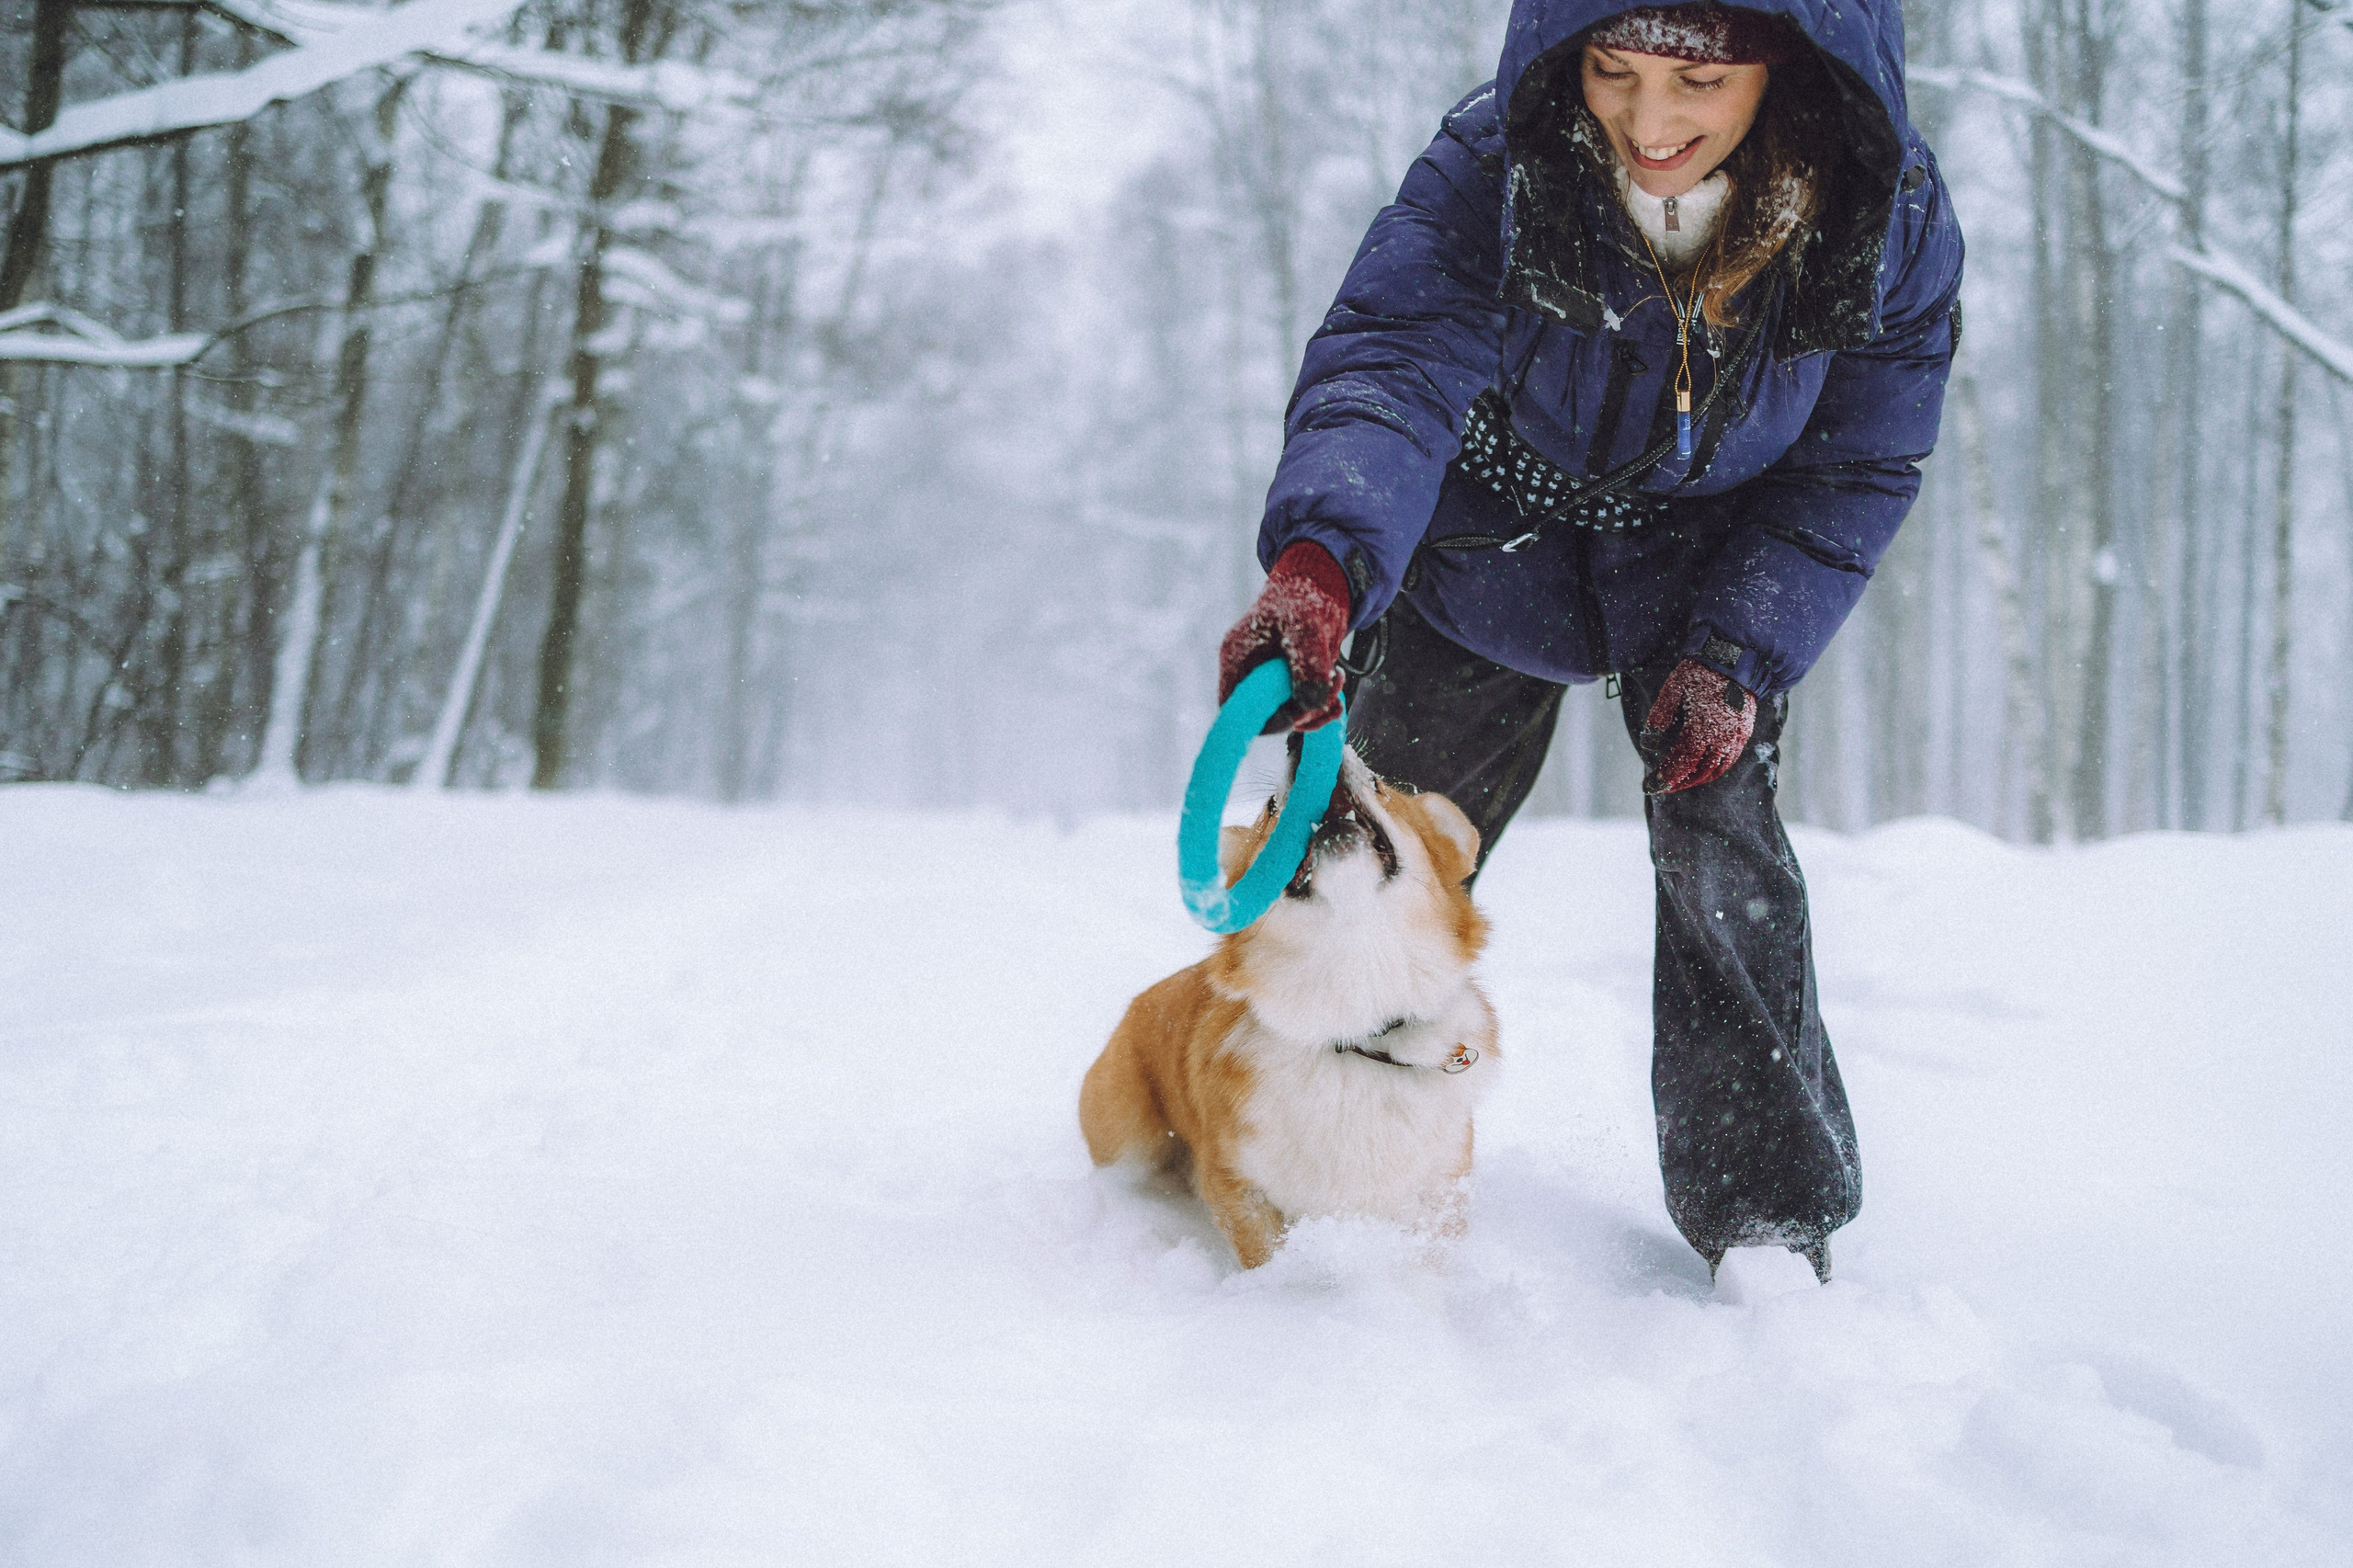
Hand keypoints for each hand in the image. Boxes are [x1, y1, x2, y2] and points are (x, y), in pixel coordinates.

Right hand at [1218, 541, 1350, 731]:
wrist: (1320, 583)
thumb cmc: (1304, 597)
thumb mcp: (1306, 627)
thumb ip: (1308, 664)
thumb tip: (1312, 704)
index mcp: (1238, 657)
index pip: (1235, 707)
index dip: (1262, 719)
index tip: (1297, 713)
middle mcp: (1250, 672)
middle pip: (1265, 716)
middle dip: (1300, 712)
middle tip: (1328, 694)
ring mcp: (1270, 678)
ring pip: (1288, 714)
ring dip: (1317, 708)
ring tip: (1337, 682)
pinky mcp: (1289, 680)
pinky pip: (1302, 705)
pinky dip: (1323, 703)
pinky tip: (1338, 687)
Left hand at [1641, 658, 1755, 794]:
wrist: (1734, 658)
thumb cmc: (1699, 672)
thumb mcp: (1672, 690)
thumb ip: (1659, 717)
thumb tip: (1648, 742)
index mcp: (1701, 729)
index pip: (1680, 764)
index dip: (1664, 778)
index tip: (1649, 786)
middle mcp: (1721, 738)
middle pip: (1698, 773)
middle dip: (1678, 783)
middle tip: (1661, 785)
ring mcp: (1736, 737)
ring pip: (1716, 770)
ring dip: (1696, 779)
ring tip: (1680, 780)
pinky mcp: (1744, 732)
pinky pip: (1729, 760)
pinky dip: (1714, 770)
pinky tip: (1702, 768)